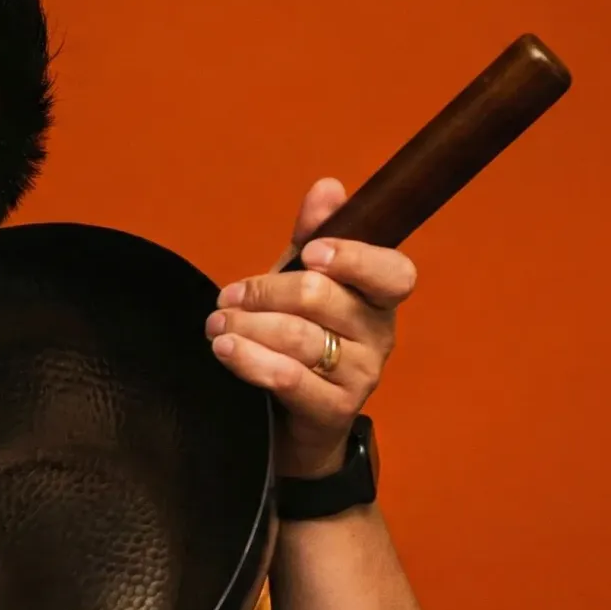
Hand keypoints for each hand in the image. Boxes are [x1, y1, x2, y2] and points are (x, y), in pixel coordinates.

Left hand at [206, 177, 416, 478]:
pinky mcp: (334, 409)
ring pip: (299, 337)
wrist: (295, 422)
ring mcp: (361, 375)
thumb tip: (327, 187)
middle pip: (323, 297)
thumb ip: (314, 236)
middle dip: (264, 292)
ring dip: (247, 325)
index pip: (394, 273)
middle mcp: (379, 335)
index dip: (354, 258)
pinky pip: (289, 377)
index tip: (309, 254)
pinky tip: (225, 347)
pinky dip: (249, 358)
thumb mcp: (303, 283)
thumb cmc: (300, 340)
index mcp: (379, 298)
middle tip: (228, 298)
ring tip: (216, 323)